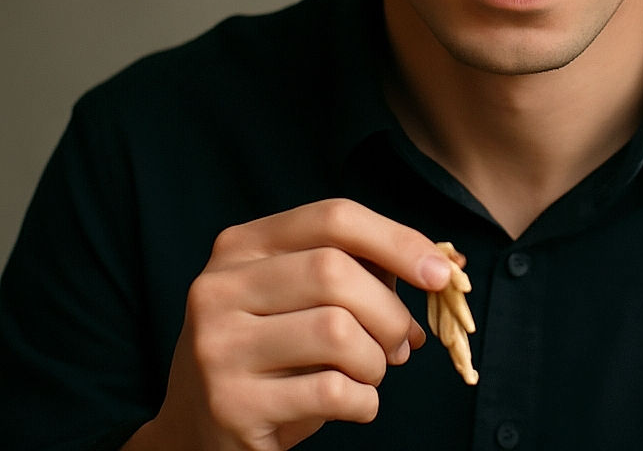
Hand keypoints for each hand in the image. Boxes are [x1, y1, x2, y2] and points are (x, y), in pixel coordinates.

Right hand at [123, 199, 453, 450]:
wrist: (196, 429)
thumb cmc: (272, 349)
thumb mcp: (297, 295)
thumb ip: (357, 271)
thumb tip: (440, 266)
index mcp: (243, 244)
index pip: (334, 217)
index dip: (397, 239)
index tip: (439, 272)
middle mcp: (220, 286)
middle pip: (336, 271)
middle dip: (390, 311)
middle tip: (403, 342)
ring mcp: (219, 346)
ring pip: (337, 331)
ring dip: (377, 359)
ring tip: (372, 372)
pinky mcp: (231, 405)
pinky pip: (331, 392)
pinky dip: (364, 401)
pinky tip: (356, 402)